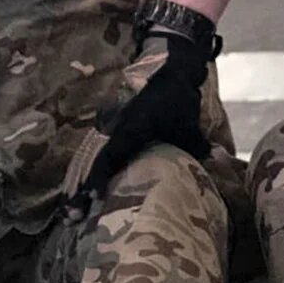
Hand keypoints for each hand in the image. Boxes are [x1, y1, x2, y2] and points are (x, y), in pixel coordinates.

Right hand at [67, 32, 211, 207]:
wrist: (165, 64)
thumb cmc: (177, 97)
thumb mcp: (188, 124)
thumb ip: (197, 146)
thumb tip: (214, 162)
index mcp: (132, 126)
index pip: (111, 156)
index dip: (100, 178)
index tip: (93, 199)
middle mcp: (113, 125)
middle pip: (91, 160)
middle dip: (80, 190)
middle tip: (71, 218)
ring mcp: (106, 123)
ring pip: (86, 156)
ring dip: (76, 183)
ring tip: (69, 212)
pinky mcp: (105, 123)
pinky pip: (89, 150)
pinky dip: (82, 170)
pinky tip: (75, 190)